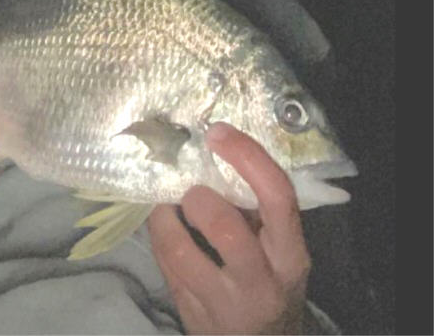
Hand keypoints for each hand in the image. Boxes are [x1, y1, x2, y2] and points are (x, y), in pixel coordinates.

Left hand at [148, 122, 310, 334]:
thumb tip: (212, 151)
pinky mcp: (191, 315)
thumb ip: (255, 209)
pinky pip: (163, 265)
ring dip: (164, 216)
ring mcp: (224, 305)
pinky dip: (157, 235)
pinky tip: (163, 225)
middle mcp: (262, 282)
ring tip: (165, 203)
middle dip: (199, 198)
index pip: (277, 197)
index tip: (217, 133)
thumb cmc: (269, 281)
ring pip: (180, 251)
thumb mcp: (278, 249)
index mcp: (290, 255)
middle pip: (226, 228)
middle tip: (190, 189)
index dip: (246, 158)